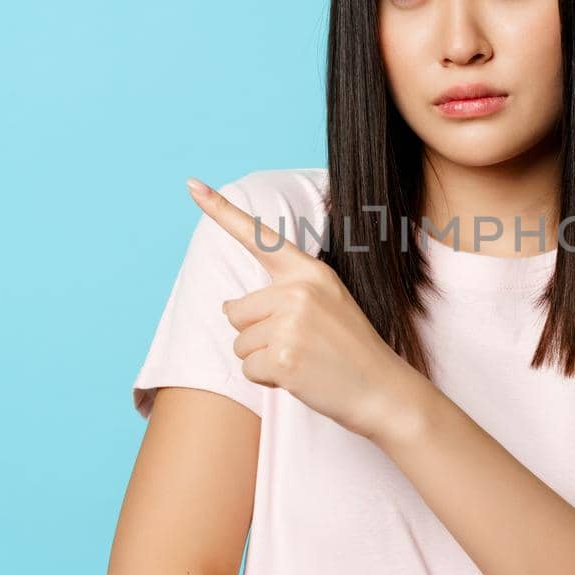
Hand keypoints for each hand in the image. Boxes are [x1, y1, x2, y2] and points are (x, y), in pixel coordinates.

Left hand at [186, 176, 419, 442]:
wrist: (382, 390)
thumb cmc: (350, 349)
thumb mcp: (327, 303)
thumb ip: (283, 293)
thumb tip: (227, 305)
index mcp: (310, 272)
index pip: (258, 236)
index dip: (220, 210)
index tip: (192, 185)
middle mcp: (298, 291)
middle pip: (235, 311)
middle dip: (256, 335)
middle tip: (299, 345)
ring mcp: (291, 323)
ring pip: (239, 343)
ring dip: (262, 359)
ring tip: (303, 360)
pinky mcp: (283, 357)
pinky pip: (248, 369)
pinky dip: (267, 379)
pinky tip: (299, 376)